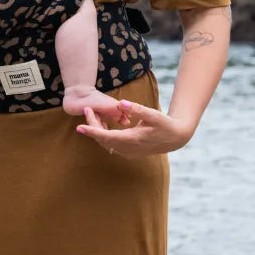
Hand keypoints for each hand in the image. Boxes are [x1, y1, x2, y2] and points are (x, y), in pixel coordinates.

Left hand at [76, 100, 194, 155]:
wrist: (175, 138)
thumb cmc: (165, 124)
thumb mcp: (153, 115)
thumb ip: (136, 109)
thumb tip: (120, 102)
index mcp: (132, 139)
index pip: (107, 136)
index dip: (92, 131)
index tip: (79, 127)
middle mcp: (128, 149)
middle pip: (103, 139)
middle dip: (92, 126)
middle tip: (87, 109)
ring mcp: (128, 152)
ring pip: (106, 143)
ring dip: (97, 131)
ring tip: (93, 114)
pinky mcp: (129, 152)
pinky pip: (111, 145)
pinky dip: (104, 135)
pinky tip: (103, 124)